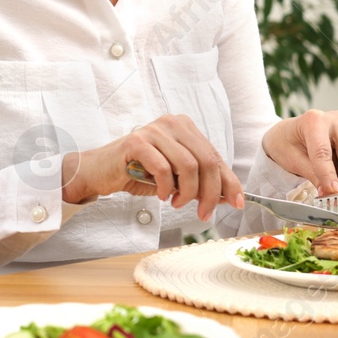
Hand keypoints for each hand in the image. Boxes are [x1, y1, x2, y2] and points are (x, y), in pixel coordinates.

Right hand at [62, 114, 244, 221]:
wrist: (101, 171)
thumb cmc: (138, 172)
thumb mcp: (175, 177)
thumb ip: (200, 181)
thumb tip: (229, 196)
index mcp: (185, 127)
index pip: (215, 156)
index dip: (229, 182)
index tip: (237, 203)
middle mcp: (172, 124)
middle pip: (207, 160)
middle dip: (210, 193)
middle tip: (203, 213)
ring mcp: (153, 130)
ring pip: (188, 165)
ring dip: (187, 193)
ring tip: (177, 204)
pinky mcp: (136, 142)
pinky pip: (163, 168)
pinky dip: (166, 187)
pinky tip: (161, 195)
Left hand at [261, 109, 337, 195]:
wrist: (288, 132)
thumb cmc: (286, 143)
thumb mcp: (292, 160)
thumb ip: (312, 175)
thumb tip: (329, 192)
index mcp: (313, 121)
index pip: (324, 153)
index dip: (329, 175)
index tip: (334, 192)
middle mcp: (335, 118)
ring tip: (337, 182)